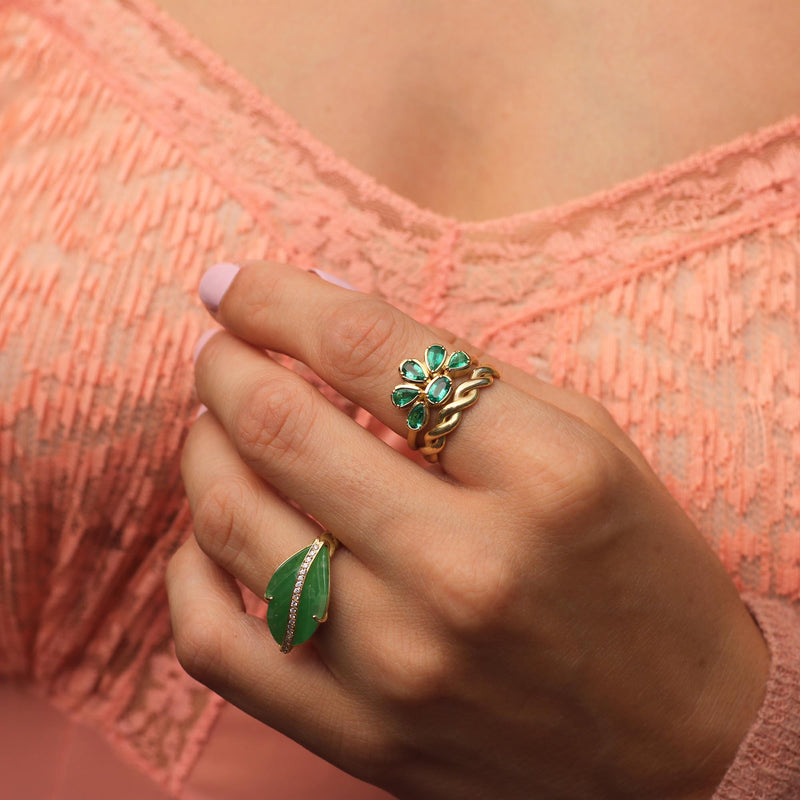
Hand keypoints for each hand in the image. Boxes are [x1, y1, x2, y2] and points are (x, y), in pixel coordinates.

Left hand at [169, 260, 768, 799]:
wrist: (682, 742)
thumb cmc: (642, 573)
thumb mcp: (590, 441)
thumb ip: (465, 368)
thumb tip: (328, 300)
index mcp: (543, 477)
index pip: (369, 350)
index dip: (278, 299)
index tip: (236, 283)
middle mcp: (463, 571)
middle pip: (281, 428)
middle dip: (227, 364)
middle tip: (221, 346)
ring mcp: (400, 663)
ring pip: (230, 523)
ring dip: (203, 446)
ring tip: (217, 422)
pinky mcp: (358, 732)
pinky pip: (213, 642)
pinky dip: (190, 567)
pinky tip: (214, 530)